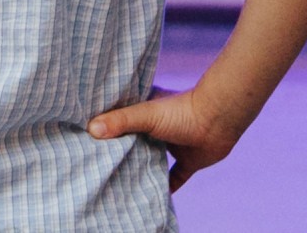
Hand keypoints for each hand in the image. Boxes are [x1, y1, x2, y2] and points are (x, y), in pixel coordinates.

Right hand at [88, 86, 239, 191]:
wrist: (217, 121)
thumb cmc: (181, 111)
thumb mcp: (146, 114)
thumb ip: (120, 121)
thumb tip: (90, 129)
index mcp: (146, 109)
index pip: (122, 117)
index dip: (107, 124)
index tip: (88, 133)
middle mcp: (158, 126)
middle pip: (134, 140)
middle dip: (121, 150)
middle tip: (98, 161)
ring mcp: (173, 144)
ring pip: (152, 159)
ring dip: (141, 168)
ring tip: (118, 180)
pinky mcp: (187, 161)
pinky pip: (174, 177)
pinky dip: (166, 187)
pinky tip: (153, 196)